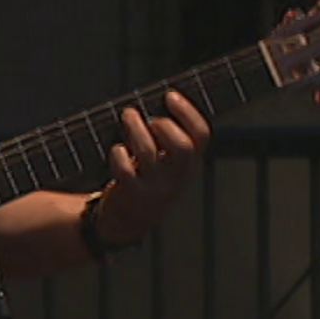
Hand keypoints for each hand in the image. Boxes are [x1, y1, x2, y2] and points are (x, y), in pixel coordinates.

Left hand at [100, 90, 210, 244]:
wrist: (130, 222)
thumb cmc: (149, 182)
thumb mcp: (171, 165)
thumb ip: (171, 140)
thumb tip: (160, 102)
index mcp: (190, 165)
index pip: (201, 136)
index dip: (188, 112)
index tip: (170, 95)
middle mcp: (177, 177)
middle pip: (182, 147)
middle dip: (164, 125)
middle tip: (150, 119)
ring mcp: (155, 187)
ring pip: (148, 153)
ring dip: (136, 128)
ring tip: (129, 116)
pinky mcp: (132, 194)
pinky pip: (125, 170)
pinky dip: (118, 154)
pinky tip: (118, 149)